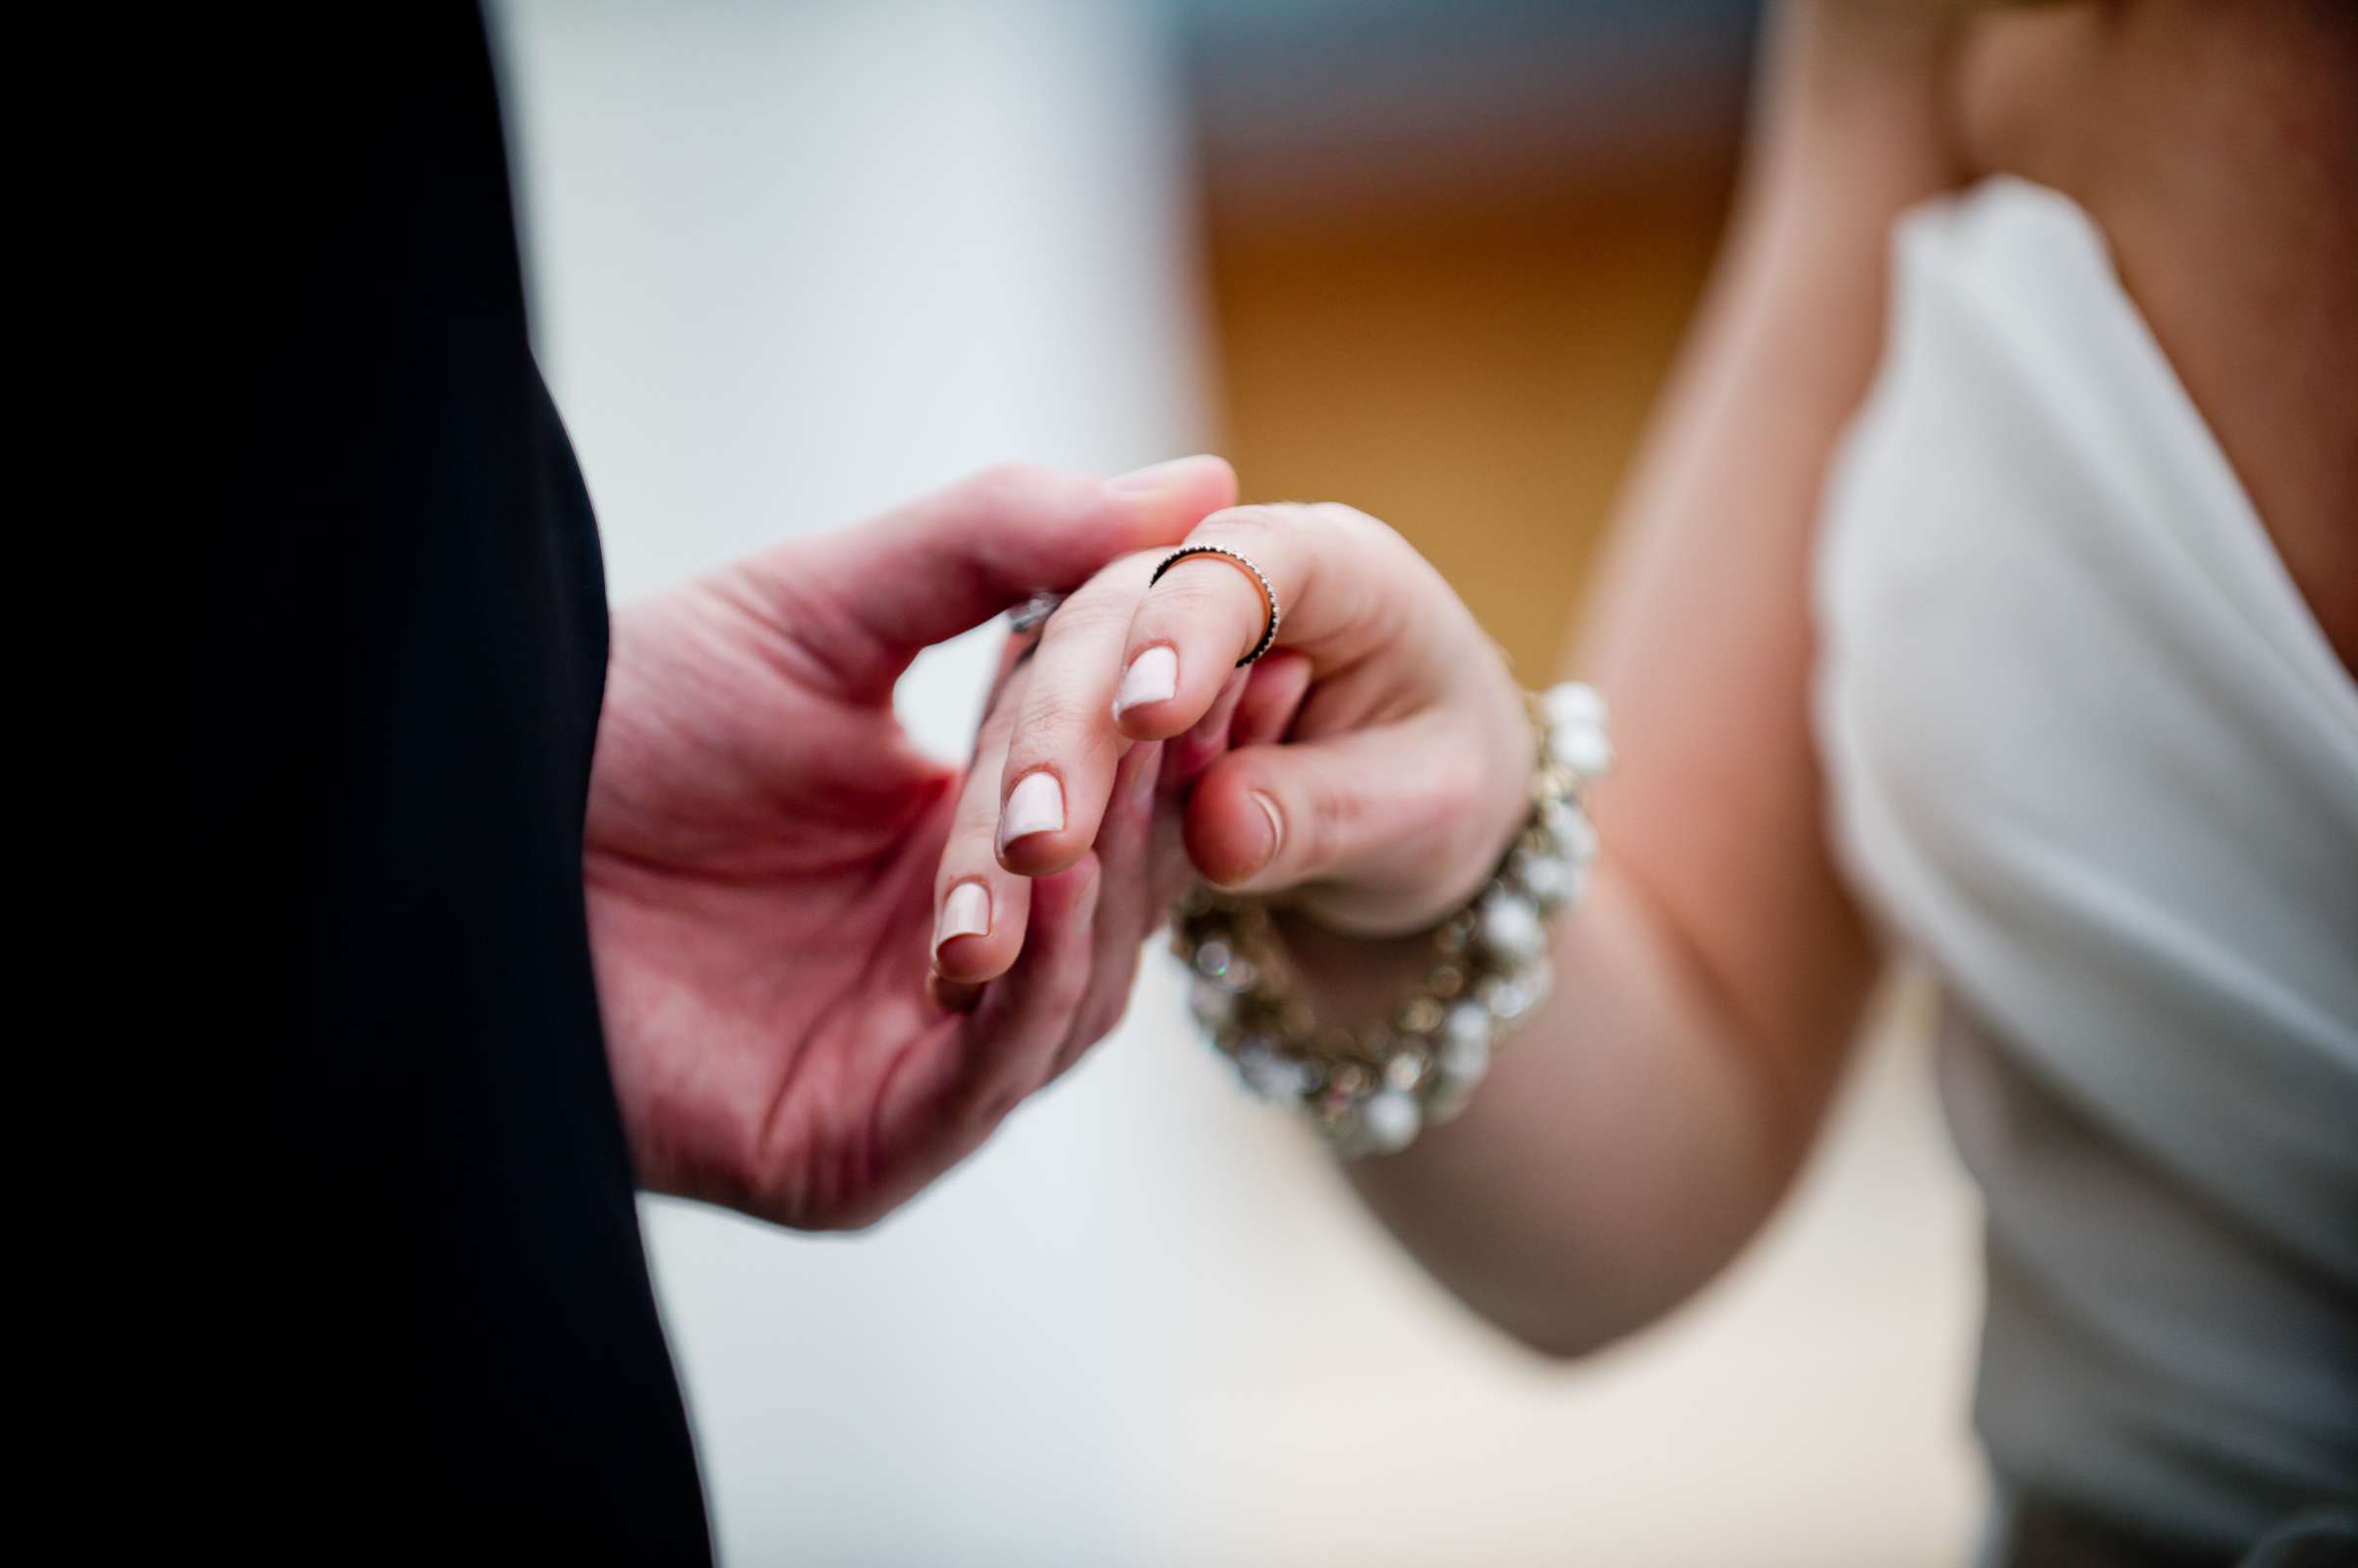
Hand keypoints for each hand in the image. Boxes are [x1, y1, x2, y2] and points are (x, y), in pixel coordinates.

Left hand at [583, 458, 1234, 1229]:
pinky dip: (1025, 997)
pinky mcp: (862, 1153)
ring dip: (1093, 903)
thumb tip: (1197, 481)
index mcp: (959, 852)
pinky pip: (981, 1086)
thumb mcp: (827, 607)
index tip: (1250, 644)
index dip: (1177, 734)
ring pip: (1068, 1003)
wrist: (463, 823)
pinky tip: (1036, 903)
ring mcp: (913, 1069)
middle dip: (1140, 814)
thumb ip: (1001, 543)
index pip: (1113, 807)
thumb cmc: (624, 718)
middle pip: (1110, 907)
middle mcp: (953, 970)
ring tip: (1105, 800)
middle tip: (1193, 719)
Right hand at [951, 502, 1529, 940]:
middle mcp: (1211, 582)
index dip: (1189, 632)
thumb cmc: (1451, 785)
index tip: (1148, 715)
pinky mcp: (1090, 716)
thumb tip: (1220, 830)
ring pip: (1039, 701)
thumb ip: (1329, 810)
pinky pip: (1027, 768)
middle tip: (1038, 845)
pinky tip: (965, 944)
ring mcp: (1135, 643)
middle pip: (1105, 623)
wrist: (1417, 813)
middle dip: (1064, 734)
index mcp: (1331, 565)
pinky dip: (994, 852)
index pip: (1241, 567)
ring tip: (977, 934)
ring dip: (1002, 810)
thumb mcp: (1433, 809)